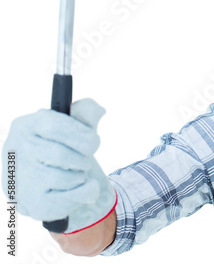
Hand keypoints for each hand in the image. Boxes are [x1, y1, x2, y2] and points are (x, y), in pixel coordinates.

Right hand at [2, 99, 115, 232]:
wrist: (49, 182)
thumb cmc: (62, 146)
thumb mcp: (73, 125)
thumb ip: (86, 113)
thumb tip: (98, 110)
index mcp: (25, 126)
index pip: (54, 127)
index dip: (80, 134)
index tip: (93, 141)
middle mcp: (16, 152)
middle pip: (60, 154)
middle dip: (82, 157)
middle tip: (85, 158)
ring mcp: (21, 180)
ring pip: (62, 177)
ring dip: (81, 174)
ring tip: (79, 172)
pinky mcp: (33, 203)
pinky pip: (69, 198)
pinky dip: (87, 190)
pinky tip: (85, 185)